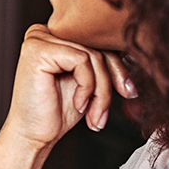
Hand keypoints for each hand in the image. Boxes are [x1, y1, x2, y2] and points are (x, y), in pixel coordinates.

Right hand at [2, 24, 136, 149]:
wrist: (33, 136)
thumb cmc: (55, 112)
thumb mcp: (87, 81)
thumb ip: (102, 61)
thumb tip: (135, 52)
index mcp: (53, 35)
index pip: (98, 40)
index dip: (118, 68)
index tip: (128, 92)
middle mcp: (43, 32)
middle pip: (97, 46)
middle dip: (110, 82)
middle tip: (106, 111)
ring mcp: (38, 39)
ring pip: (93, 56)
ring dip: (101, 91)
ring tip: (94, 114)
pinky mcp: (38, 50)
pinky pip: (82, 60)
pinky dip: (87, 87)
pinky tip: (78, 104)